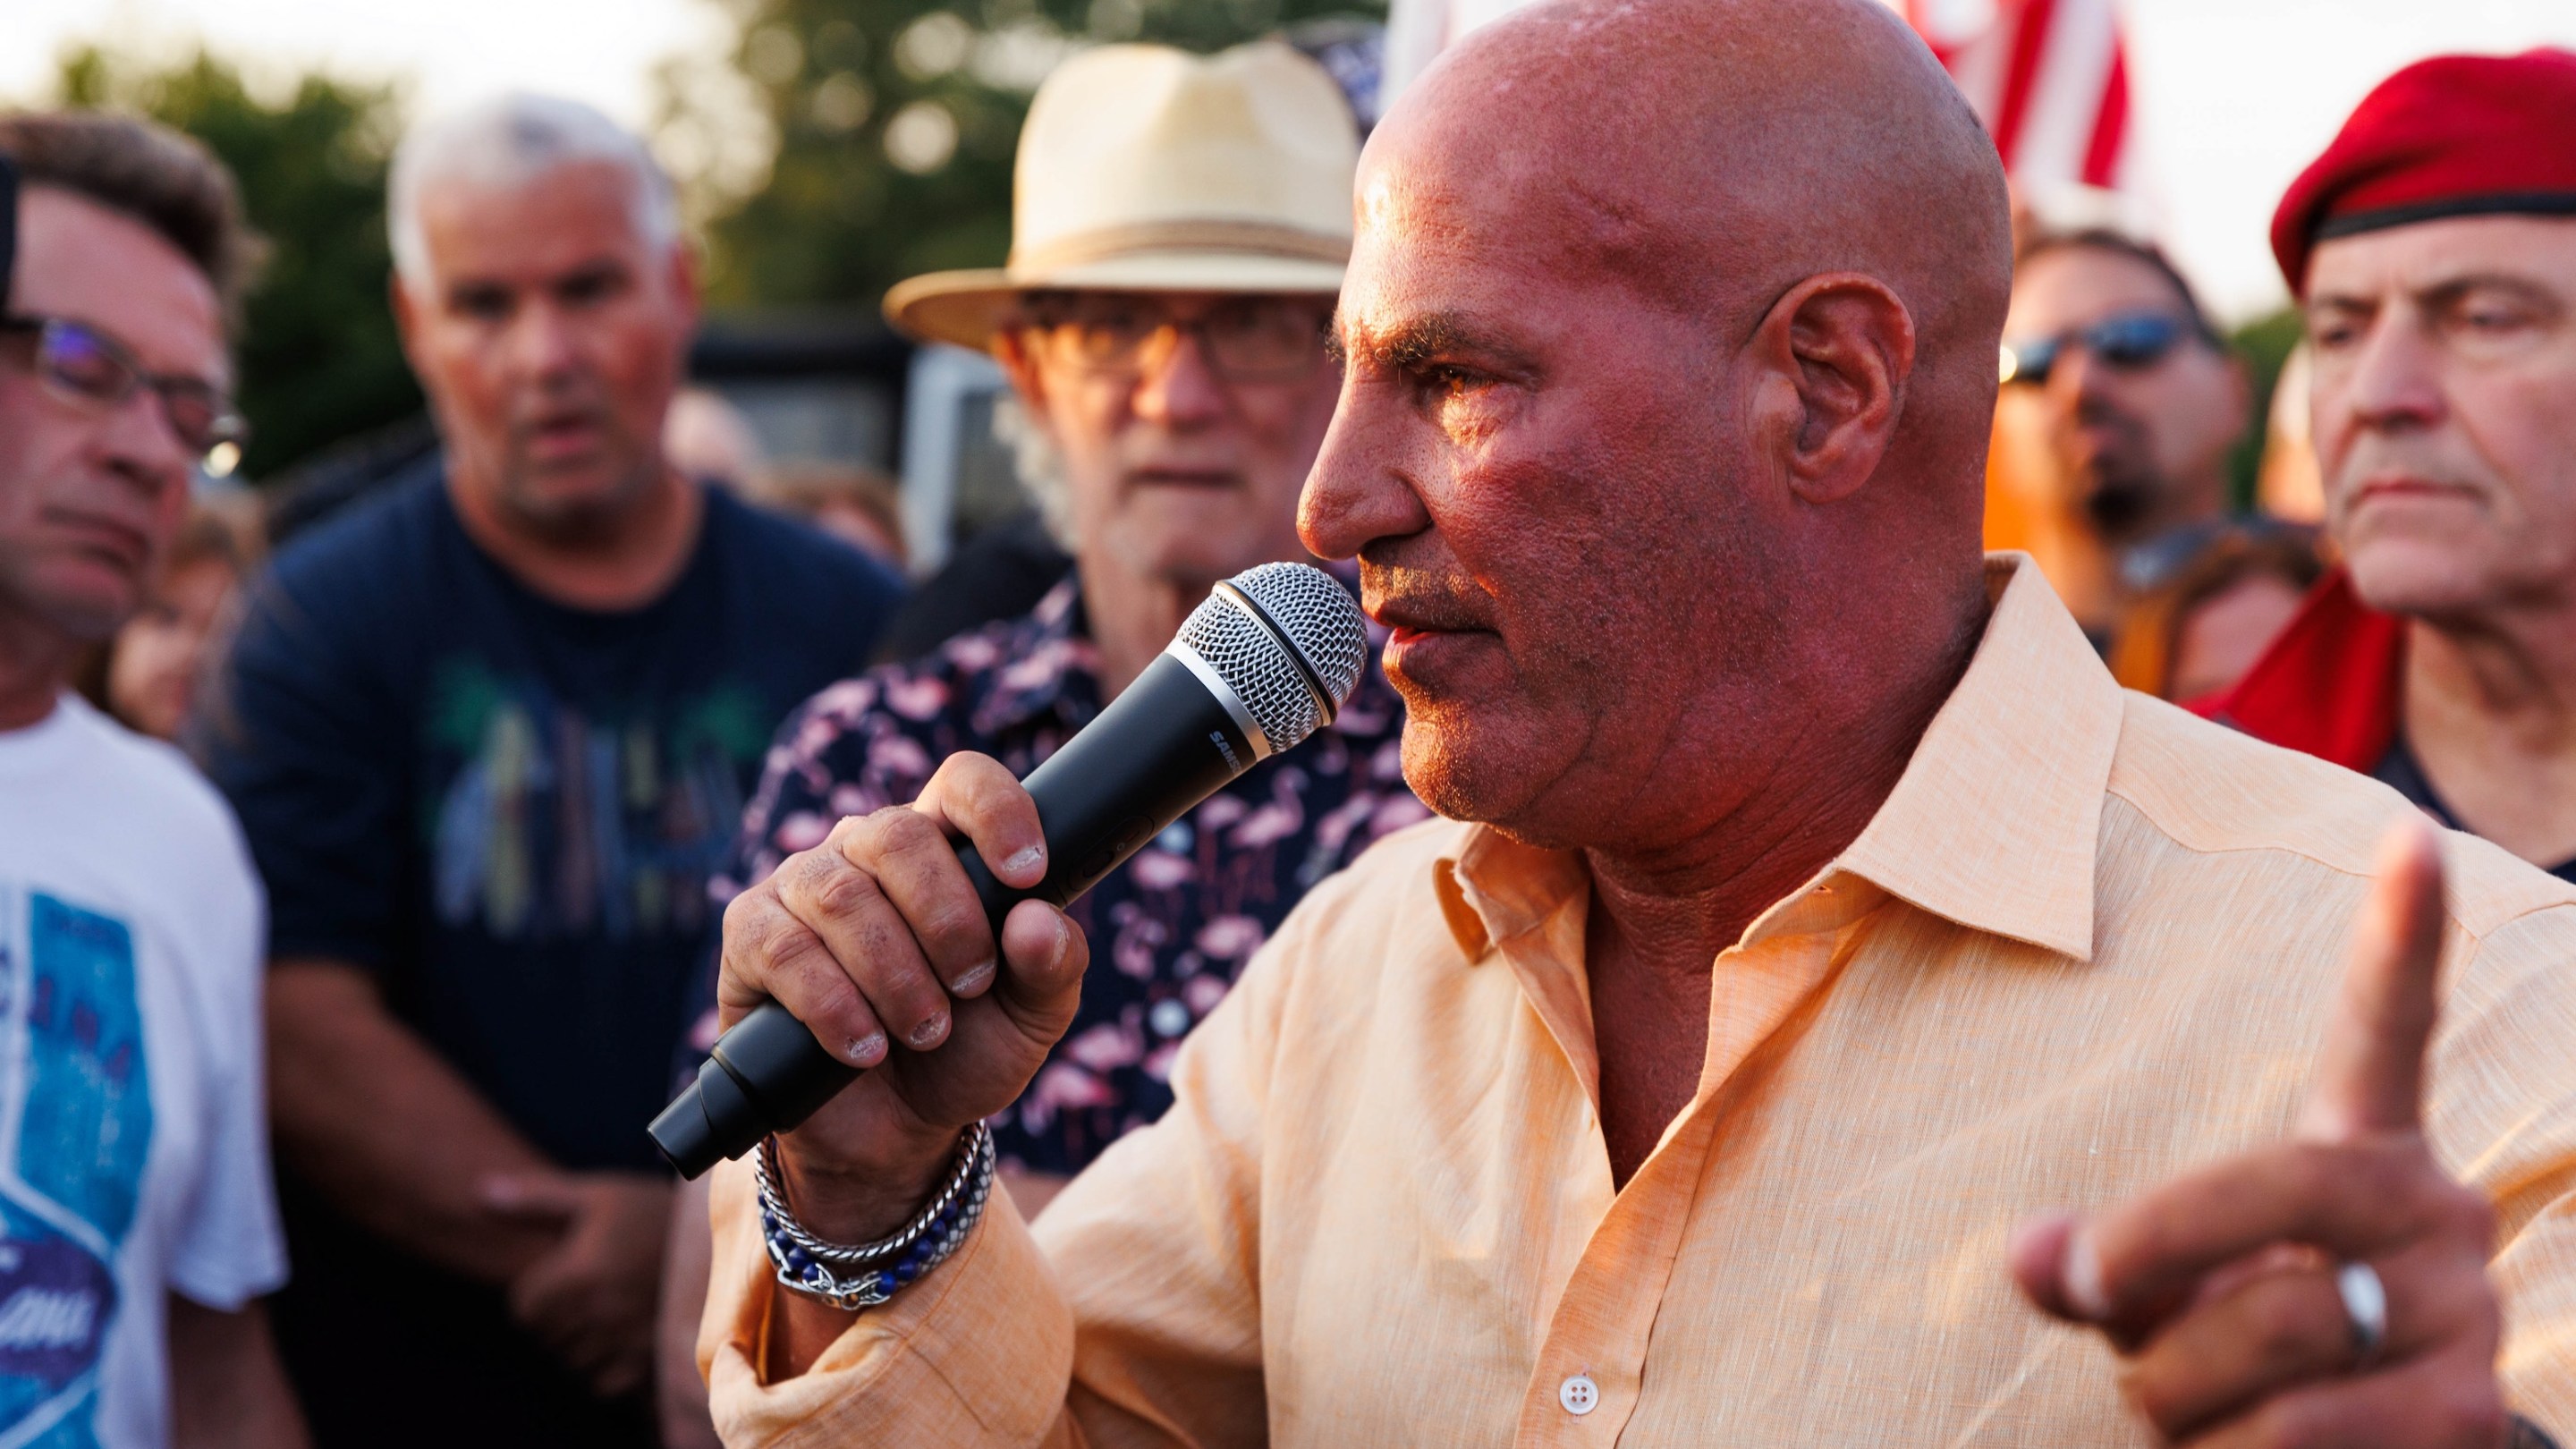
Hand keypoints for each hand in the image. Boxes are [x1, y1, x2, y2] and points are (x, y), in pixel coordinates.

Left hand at [482, 1170, 672, 1397]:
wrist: (725, 1237)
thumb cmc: (652, 1212)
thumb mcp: (596, 1196)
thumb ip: (535, 1199)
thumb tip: (479, 1192)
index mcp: (579, 1271)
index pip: (523, 1308)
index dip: (535, 1293)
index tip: (560, 1277)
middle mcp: (599, 1310)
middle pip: (546, 1336)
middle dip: (557, 1318)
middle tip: (587, 1293)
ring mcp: (625, 1340)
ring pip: (572, 1361)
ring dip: (580, 1343)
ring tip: (607, 1312)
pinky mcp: (649, 1361)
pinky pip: (602, 1382)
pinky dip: (606, 1367)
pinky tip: (623, 1336)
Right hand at [715, 752, 1086, 1242]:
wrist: (895, 1131)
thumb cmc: (967, 1051)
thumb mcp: (1032, 1018)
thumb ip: (1053, 965)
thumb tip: (1039, 920)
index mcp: (943, 847)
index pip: (963, 783)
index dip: (997, 812)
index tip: (1028, 875)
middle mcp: (864, 850)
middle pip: (898, 835)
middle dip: (947, 920)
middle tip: (970, 987)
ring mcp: (800, 887)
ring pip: (841, 897)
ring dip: (895, 975)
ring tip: (925, 1031)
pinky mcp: (750, 939)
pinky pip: (785, 951)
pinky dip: (834, 1006)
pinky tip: (865, 1048)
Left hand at [2010, 820, 2509, 1446]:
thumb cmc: (2234, 1354)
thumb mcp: (2160, 1288)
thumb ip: (2096, 1260)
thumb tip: (2034, 1256)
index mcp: (2364, 1151)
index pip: (2385, 1030)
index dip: (2400, 939)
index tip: (2409, 836)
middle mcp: (2441, 1213)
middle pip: (2264, 1200)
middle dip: (2142, 1260)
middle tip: (2089, 1300)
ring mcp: (2468, 1316)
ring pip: (2268, 1336)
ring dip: (2174, 1393)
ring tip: (2187, 1408)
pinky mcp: (2469, 1420)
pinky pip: (2295, 1435)